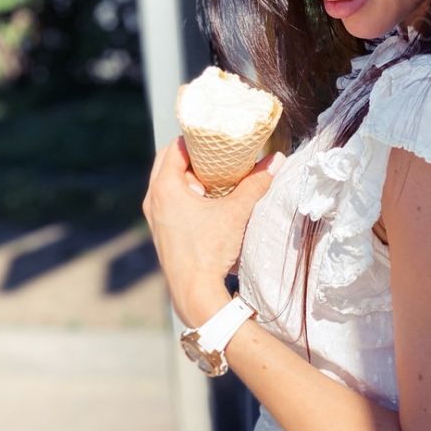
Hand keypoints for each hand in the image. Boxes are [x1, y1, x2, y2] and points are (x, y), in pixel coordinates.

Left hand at [142, 137, 284, 324]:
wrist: (194, 292)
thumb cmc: (210, 250)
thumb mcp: (236, 212)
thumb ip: (256, 184)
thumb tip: (277, 160)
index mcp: (164, 187)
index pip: (175, 148)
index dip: (195, 139)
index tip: (215, 137)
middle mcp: (153, 199)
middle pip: (170, 163)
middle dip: (194, 155)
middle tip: (218, 154)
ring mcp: (155, 217)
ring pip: (169, 183)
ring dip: (191, 176)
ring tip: (217, 175)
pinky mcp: (162, 231)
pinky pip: (171, 201)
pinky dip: (187, 194)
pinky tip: (209, 201)